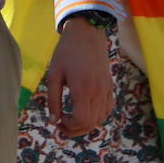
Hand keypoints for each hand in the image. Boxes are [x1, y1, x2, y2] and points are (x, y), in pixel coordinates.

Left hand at [46, 18, 113, 135]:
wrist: (87, 32)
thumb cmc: (66, 52)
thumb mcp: (54, 75)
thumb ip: (53, 100)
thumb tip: (53, 121)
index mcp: (83, 88)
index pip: (81, 120)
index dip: (69, 127)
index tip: (58, 121)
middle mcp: (98, 91)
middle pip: (91, 123)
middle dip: (75, 130)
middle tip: (62, 125)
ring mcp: (106, 88)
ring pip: (100, 118)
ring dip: (86, 125)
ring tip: (72, 120)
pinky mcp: (110, 85)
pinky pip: (107, 108)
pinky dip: (97, 116)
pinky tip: (86, 112)